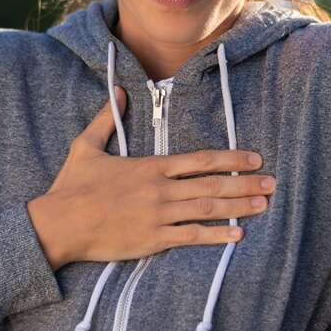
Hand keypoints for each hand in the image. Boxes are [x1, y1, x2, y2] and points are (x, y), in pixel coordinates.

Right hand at [27, 85, 276, 268]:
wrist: (57, 224)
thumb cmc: (71, 187)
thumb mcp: (86, 146)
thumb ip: (105, 119)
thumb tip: (116, 91)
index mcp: (150, 166)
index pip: (200, 160)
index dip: (231, 159)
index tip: (255, 159)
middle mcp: (160, 189)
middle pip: (212, 183)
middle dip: (245, 183)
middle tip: (272, 183)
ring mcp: (158, 215)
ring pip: (207, 208)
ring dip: (238, 206)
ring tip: (263, 205)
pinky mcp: (152, 239)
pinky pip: (191, 237)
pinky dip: (216, 235)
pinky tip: (237, 235)